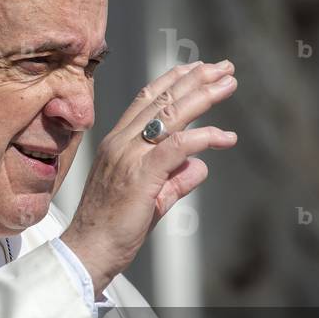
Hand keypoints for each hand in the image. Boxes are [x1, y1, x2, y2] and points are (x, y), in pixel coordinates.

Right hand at [60, 60, 237, 295]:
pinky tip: (226, 137)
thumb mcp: (152, 197)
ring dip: (204, 95)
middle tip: (225, 67)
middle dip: (196, 78)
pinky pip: (178, 146)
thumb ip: (175, 178)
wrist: (89, 251)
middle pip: (163, 99)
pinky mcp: (141, 175)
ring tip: (229, 83)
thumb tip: (201, 166)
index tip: (199, 68)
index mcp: (118, 142)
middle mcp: (121, 142)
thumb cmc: (115, 228)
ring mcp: (129, 156)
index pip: (147, 98)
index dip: (174, 79)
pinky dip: (205, 137)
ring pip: (171, 114)